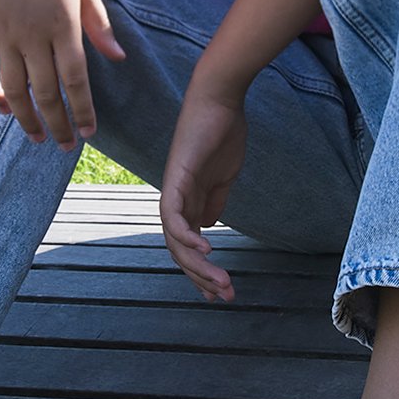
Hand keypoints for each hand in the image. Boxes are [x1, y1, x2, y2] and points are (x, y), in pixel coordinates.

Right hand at [0, 0, 124, 148]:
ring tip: (38, 137)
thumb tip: (118, 59)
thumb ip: (99, 25)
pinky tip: (4, 110)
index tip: (89, 133)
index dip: (82, 110)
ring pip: (14, 89)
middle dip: (57, 124)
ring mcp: (4, 31)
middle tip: (65, 146)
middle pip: (46, 92)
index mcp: (63, 23)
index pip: (76, 80)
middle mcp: (33, 32)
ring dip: (26, 119)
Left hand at [160, 87, 247, 301]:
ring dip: (199, 265)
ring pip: (177, 241)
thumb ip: (214, 202)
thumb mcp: (223, 177)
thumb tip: (209, 226)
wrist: (220, 101)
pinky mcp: (176, 178)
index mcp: (188, 202)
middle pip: (181, 251)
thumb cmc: (222, 133)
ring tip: (221, 282)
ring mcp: (173, 191)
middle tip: (224, 297)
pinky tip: (206, 249)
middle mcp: (175, 201)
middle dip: (203, 277)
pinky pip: (175, 215)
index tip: (219, 293)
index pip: (188, 247)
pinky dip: (187, 235)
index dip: (202, 271)